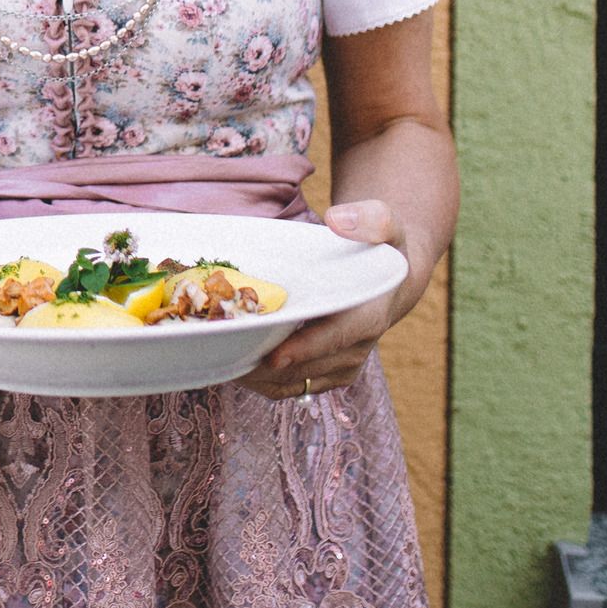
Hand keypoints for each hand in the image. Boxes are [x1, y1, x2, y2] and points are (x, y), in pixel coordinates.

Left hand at [238, 200, 408, 401]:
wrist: (389, 281)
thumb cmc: (380, 249)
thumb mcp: (385, 226)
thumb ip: (370, 219)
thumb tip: (337, 220)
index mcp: (368, 317)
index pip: (335, 339)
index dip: (304, 349)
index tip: (272, 356)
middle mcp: (354, 350)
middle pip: (304, 366)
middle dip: (264, 362)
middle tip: (221, 348)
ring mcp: (339, 367)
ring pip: (291, 382)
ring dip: (255, 374)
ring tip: (217, 353)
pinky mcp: (324, 375)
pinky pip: (287, 388)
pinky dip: (259, 381)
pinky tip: (230, 361)